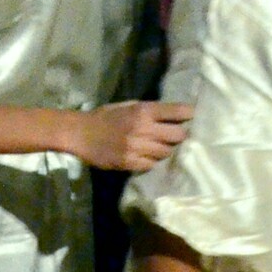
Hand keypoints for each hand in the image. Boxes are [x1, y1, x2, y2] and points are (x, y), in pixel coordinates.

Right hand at [75, 100, 193, 171]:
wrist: (80, 134)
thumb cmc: (105, 117)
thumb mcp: (128, 106)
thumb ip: (149, 111)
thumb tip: (174, 115)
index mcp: (143, 111)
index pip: (177, 112)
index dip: (188, 114)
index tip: (191, 116)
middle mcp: (143, 129)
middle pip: (179, 136)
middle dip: (179, 135)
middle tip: (175, 135)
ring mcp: (137, 147)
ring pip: (167, 152)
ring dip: (165, 149)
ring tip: (157, 146)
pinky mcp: (130, 163)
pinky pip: (152, 164)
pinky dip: (152, 160)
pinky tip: (146, 156)